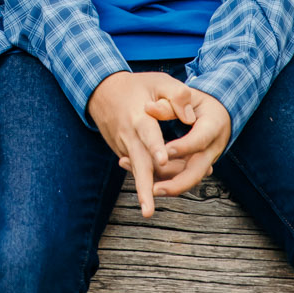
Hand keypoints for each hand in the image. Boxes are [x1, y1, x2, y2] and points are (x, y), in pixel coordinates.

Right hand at [87, 70, 199, 217]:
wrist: (102, 91)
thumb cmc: (136, 85)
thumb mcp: (158, 81)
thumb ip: (177, 95)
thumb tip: (191, 117)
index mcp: (139, 117)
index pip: (148, 134)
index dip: (155, 147)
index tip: (163, 161)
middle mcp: (129, 136)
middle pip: (138, 165)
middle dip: (143, 188)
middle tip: (147, 211)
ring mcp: (124, 146)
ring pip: (138, 170)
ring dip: (145, 189)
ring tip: (149, 211)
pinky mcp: (123, 152)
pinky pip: (137, 168)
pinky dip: (147, 179)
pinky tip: (161, 189)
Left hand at [151, 89, 230, 199]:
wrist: (216, 114)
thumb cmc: (199, 102)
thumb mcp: (188, 96)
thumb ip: (170, 103)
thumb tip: (149, 108)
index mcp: (213, 127)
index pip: (199, 141)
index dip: (183, 147)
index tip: (164, 152)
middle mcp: (211, 150)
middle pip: (196, 172)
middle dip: (176, 184)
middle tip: (154, 189)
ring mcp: (203, 162)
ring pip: (185, 179)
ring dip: (164, 183)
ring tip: (140, 181)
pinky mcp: (193, 167)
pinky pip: (179, 176)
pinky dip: (162, 178)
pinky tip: (141, 175)